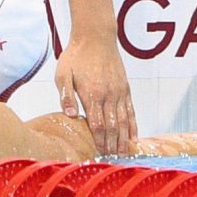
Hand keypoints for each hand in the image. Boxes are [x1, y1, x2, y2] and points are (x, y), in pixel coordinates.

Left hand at [56, 31, 136, 155]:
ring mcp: (119, 92)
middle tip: (111, 160)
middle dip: (112, 145)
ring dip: (123, 140)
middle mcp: (108, 95)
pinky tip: (134, 139)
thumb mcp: (63, 73)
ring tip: (122, 155)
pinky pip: (131, 111)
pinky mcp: (125, 88)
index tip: (99, 154)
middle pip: (112, 127)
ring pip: (124, 122)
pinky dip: (134, 126)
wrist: (95, 36)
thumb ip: (66, 95)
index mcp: (92, 94)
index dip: (99, 142)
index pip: (97, 125)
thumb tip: (71, 116)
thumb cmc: (76, 55)